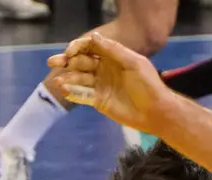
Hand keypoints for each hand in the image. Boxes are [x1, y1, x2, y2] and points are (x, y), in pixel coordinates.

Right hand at [45, 32, 172, 135]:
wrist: (156, 112)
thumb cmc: (149, 85)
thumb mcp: (134, 63)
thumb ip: (114, 50)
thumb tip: (93, 36)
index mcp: (112, 58)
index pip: (90, 48)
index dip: (78, 47)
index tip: (70, 51)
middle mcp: (103, 70)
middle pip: (80, 62)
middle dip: (67, 61)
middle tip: (55, 62)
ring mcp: (100, 85)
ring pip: (79, 78)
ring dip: (68, 78)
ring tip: (59, 81)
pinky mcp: (98, 100)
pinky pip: (82, 94)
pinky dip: (73, 92)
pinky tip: (64, 90)